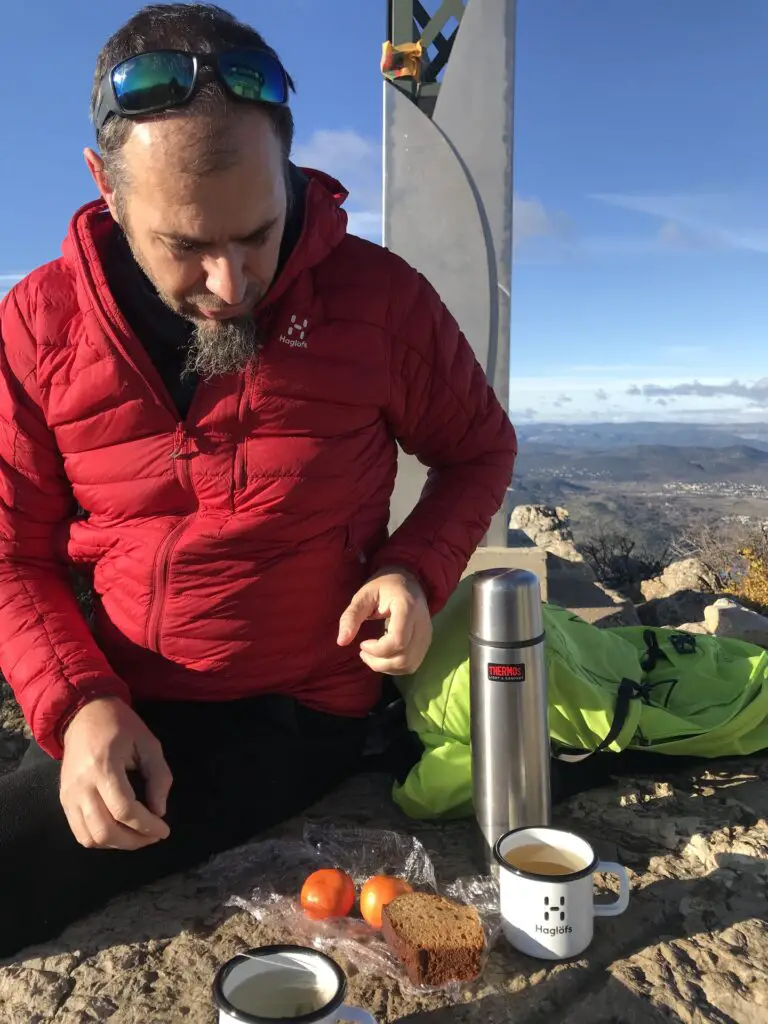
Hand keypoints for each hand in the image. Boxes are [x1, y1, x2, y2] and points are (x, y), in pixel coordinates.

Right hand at [60, 696, 172, 850]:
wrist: (83, 714)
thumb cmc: (120, 725)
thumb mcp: (148, 743)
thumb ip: (159, 776)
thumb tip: (159, 811)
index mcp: (104, 767)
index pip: (125, 809)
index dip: (147, 826)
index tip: (164, 830)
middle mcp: (82, 786)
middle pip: (105, 830)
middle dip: (134, 840)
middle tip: (154, 836)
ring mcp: (69, 795)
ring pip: (90, 837)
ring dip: (117, 844)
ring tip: (138, 836)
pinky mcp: (64, 800)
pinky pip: (79, 832)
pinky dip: (100, 840)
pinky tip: (119, 832)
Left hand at [337, 567, 431, 674]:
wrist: (407, 580)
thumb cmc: (383, 586)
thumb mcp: (363, 596)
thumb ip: (351, 617)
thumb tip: (341, 642)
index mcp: (407, 607)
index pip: (397, 641)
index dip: (377, 649)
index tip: (362, 643)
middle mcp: (421, 623)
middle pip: (403, 658)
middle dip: (379, 663)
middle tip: (363, 652)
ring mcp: (426, 634)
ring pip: (409, 665)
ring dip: (386, 667)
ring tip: (372, 655)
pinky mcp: (426, 642)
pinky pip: (412, 664)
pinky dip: (395, 667)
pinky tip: (383, 656)